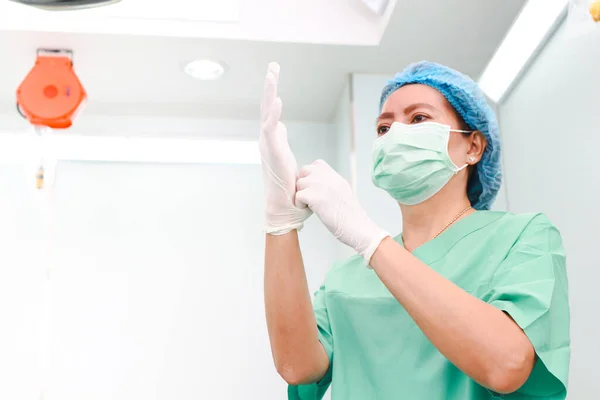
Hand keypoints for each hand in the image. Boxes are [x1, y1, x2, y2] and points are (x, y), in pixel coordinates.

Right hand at [260, 63, 311, 234]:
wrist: (282, 207)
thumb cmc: (286, 186)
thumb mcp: (285, 155)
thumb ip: (280, 138)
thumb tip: (279, 124)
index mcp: (271, 140)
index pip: (271, 111)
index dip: (272, 92)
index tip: (274, 72)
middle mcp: (266, 140)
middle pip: (266, 107)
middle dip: (270, 85)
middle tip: (273, 65)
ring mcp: (267, 145)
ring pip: (266, 114)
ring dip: (269, 93)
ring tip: (272, 74)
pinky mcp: (271, 152)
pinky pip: (271, 129)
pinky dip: (273, 114)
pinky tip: (278, 99)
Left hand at [295, 160, 388, 261]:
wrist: (358, 228)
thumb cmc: (349, 216)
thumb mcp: (342, 192)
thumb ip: (330, 184)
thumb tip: (314, 183)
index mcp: (336, 176)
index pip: (316, 164)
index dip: (311, 175)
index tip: (314, 188)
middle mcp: (329, 178)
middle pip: (304, 171)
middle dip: (303, 183)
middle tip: (309, 197)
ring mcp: (322, 186)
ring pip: (299, 183)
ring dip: (301, 194)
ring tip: (309, 205)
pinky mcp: (315, 198)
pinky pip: (298, 196)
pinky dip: (300, 204)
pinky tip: (309, 211)